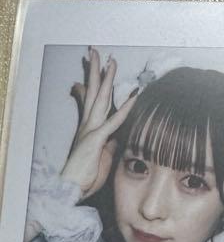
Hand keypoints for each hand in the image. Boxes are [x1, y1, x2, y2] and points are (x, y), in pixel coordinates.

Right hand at [61, 47, 139, 199]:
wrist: (70, 190)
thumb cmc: (87, 174)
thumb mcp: (104, 153)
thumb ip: (112, 139)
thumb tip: (120, 130)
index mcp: (90, 127)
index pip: (93, 98)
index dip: (96, 81)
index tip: (99, 66)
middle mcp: (88, 124)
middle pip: (94, 91)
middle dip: (96, 70)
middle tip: (97, 51)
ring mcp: (91, 130)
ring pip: (101, 99)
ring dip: (107, 79)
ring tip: (112, 61)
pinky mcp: (95, 140)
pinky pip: (113, 121)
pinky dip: (125, 108)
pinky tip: (134, 96)